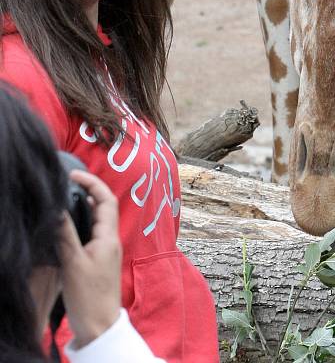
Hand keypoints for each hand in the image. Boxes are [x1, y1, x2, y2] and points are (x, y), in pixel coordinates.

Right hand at [59, 170, 121, 348]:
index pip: (106, 200)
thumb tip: (58, 208)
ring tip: (65, 197)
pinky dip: (81, 223)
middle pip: (103, 207)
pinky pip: (92, 233)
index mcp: (109, 237)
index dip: (93, 183)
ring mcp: (106, 250)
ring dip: (85, 206)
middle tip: (68, 182)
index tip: (74, 175)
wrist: (99, 324)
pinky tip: (67, 225)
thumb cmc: (89, 296)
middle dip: (89, 190)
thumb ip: (66, 234)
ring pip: (97, 220)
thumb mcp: (73, 262)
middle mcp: (111, 240)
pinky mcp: (98, 260)